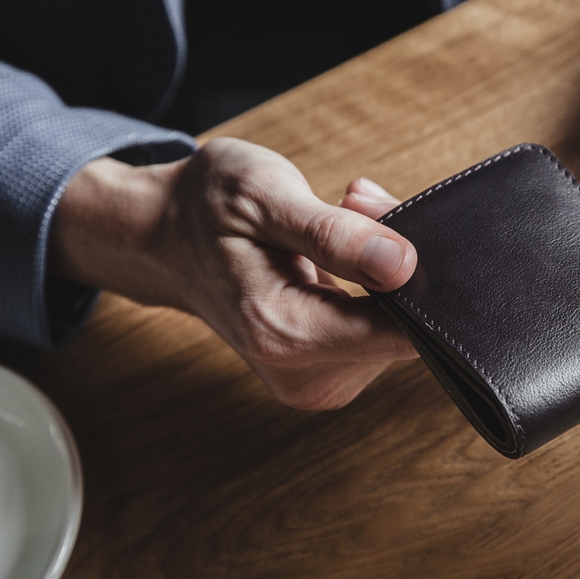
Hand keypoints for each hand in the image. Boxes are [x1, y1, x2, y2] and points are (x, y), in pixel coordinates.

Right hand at [49, 137, 417, 408]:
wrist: (162, 236)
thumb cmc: (204, 207)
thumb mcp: (265, 197)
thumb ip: (336, 236)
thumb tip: (404, 265)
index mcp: (283, 334)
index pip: (399, 333)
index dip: (417, 280)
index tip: (396, 225)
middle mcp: (301, 375)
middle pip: (400, 329)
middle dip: (396, 265)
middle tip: (353, 205)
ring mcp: (313, 381)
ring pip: (394, 329)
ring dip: (384, 274)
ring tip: (337, 224)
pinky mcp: (323, 373)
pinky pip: (377, 332)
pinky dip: (372, 290)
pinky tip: (341, 256)